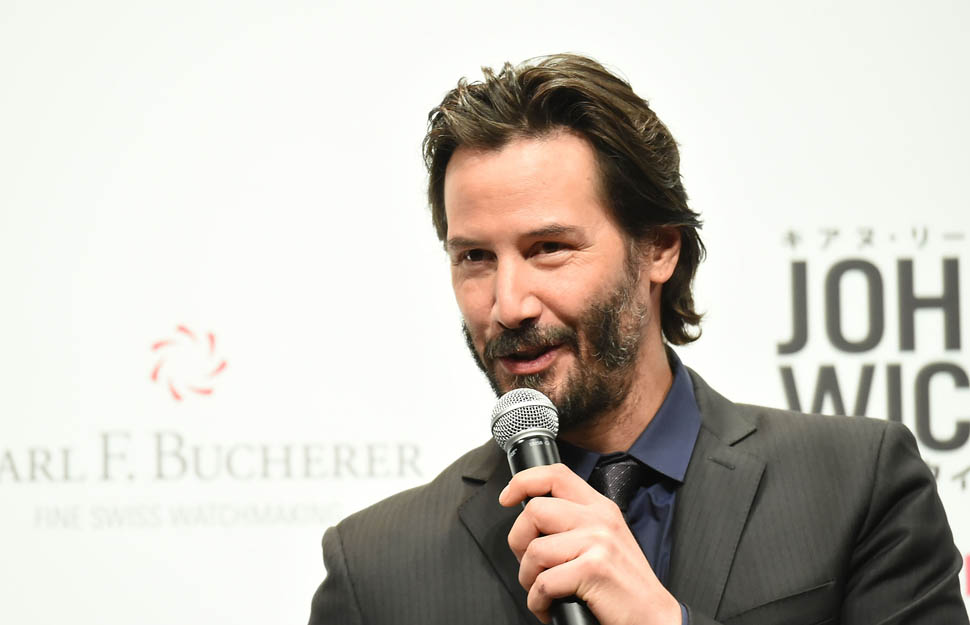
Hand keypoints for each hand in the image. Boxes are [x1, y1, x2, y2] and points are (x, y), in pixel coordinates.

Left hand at [499, 463, 681, 624]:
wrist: (654, 619)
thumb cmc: (623, 587)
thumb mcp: (604, 542)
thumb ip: (575, 524)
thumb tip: (532, 522)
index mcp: (600, 508)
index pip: (556, 475)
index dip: (524, 481)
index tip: (507, 498)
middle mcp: (600, 519)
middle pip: (535, 510)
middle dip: (519, 542)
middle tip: (531, 566)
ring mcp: (598, 541)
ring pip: (535, 549)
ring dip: (529, 579)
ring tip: (544, 592)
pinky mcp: (594, 568)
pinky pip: (544, 583)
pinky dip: (538, 602)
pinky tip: (550, 608)